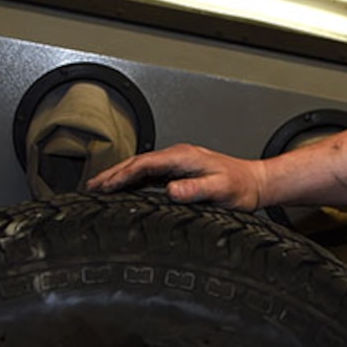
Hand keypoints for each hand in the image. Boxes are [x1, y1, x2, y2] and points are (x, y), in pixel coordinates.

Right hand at [83, 144, 268, 210]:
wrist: (256, 182)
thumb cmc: (241, 187)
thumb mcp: (220, 189)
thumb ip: (196, 189)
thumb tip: (171, 190)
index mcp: (183, 157)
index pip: (143, 164)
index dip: (121, 175)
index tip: (104, 186)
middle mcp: (178, 156)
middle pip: (136, 163)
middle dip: (112, 174)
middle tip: (90, 187)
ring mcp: (178, 163)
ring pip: (140, 168)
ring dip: (119, 177)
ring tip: (98, 189)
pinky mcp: (179, 171)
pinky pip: (149, 174)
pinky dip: (132, 181)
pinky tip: (124, 190)